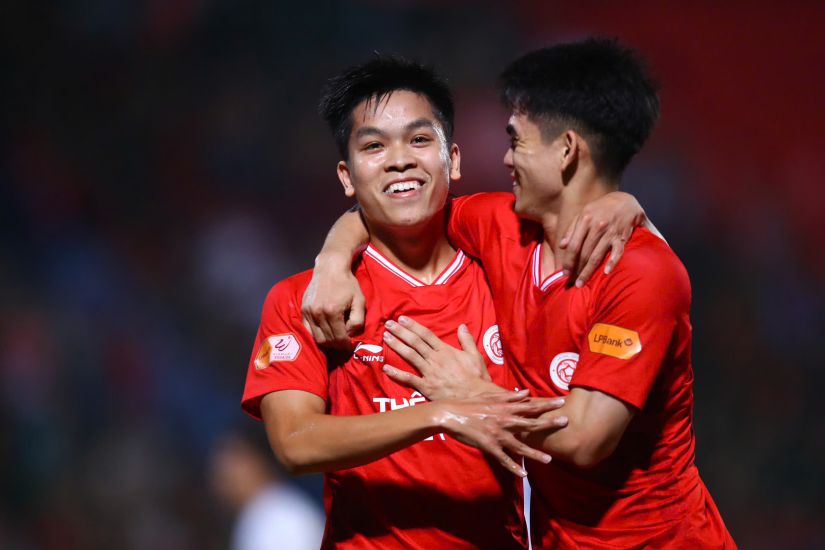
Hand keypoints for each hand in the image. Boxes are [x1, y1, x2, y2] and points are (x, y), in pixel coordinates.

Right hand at [301, 255, 365, 350]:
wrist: (329, 268)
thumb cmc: (347, 284)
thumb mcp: (359, 300)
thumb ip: (358, 320)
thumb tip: (351, 335)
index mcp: (333, 311)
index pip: (339, 338)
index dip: (346, 346)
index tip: (351, 347)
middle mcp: (318, 313)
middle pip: (327, 341)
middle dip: (337, 346)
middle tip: (344, 345)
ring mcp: (308, 312)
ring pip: (317, 339)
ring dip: (327, 343)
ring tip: (335, 340)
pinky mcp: (303, 311)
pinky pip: (308, 331)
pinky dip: (317, 336)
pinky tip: (325, 333)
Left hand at [382, 316, 491, 400]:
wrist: (476, 398)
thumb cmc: (477, 377)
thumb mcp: (475, 356)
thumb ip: (467, 340)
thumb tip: (462, 326)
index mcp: (445, 350)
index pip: (426, 335)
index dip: (413, 326)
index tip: (402, 319)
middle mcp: (435, 359)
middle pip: (415, 342)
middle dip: (401, 332)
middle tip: (389, 324)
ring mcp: (429, 373)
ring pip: (410, 356)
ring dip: (397, 346)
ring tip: (386, 337)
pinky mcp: (426, 387)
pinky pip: (409, 379)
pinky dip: (397, 374)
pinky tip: (386, 368)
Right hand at [435, 391, 567, 476]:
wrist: (449, 414)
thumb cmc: (468, 405)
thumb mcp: (489, 397)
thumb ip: (509, 396)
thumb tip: (526, 393)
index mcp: (504, 407)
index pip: (530, 405)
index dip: (546, 404)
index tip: (561, 402)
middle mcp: (503, 420)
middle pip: (530, 423)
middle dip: (548, 423)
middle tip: (565, 422)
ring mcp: (496, 434)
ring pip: (519, 446)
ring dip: (534, 454)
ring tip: (549, 460)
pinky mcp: (488, 445)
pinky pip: (503, 458)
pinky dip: (513, 467)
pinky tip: (523, 474)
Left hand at [558, 191, 645, 286]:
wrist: (625, 200)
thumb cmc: (601, 208)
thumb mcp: (584, 212)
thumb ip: (572, 229)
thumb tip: (562, 245)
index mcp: (585, 220)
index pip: (574, 245)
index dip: (568, 261)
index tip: (564, 273)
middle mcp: (597, 227)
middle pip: (584, 253)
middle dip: (576, 269)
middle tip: (571, 283)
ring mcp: (610, 232)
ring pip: (597, 256)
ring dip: (588, 271)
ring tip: (582, 283)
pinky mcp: (622, 237)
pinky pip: (617, 252)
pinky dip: (612, 262)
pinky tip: (606, 273)